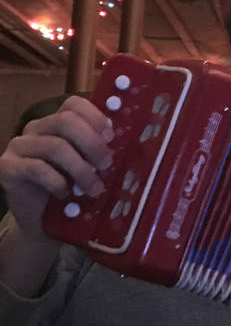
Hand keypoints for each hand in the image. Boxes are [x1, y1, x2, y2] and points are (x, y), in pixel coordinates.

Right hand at [0, 95, 113, 239]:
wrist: (42, 221)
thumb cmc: (72, 190)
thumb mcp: (90, 167)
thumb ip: (101, 152)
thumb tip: (124, 146)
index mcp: (58, 122)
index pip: (74, 104)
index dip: (95, 116)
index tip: (111, 137)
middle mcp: (37, 128)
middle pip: (66, 121)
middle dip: (92, 143)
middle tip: (107, 165)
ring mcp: (19, 146)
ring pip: (55, 146)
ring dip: (80, 169)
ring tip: (94, 188)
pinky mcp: (7, 167)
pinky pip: (36, 168)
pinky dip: (57, 182)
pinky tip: (66, 194)